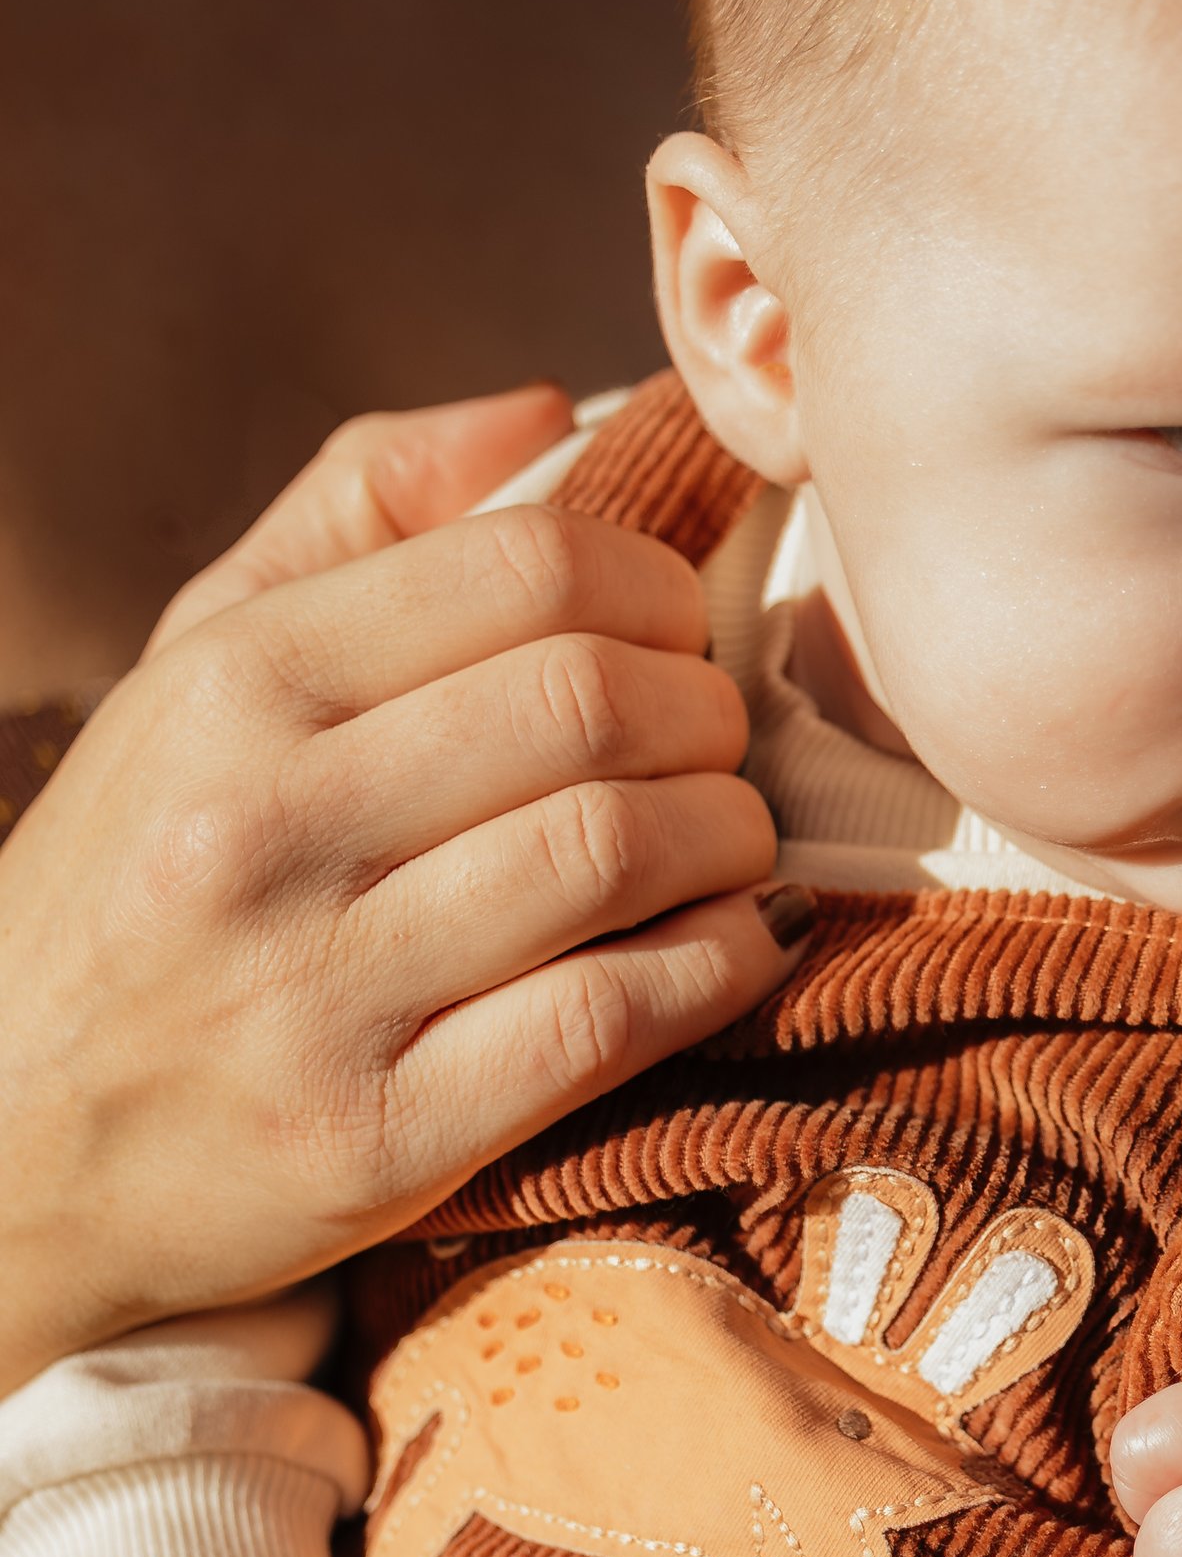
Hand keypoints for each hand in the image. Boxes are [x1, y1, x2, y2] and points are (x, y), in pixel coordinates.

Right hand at [0, 389, 798, 1393]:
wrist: (2, 1142)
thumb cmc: (134, 880)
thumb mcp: (196, 669)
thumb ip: (359, 516)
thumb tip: (552, 415)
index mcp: (234, 686)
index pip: (529, 569)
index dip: (656, 582)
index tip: (678, 628)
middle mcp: (266, 828)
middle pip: (596, 705)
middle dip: (708, 712)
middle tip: (717, 742)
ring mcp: (319, 993)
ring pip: (619, 853)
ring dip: (729, 838)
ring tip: (727, 842)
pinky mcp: (379, 1139)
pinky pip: (612, 1021)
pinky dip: (717, 969)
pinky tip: (734, 949)